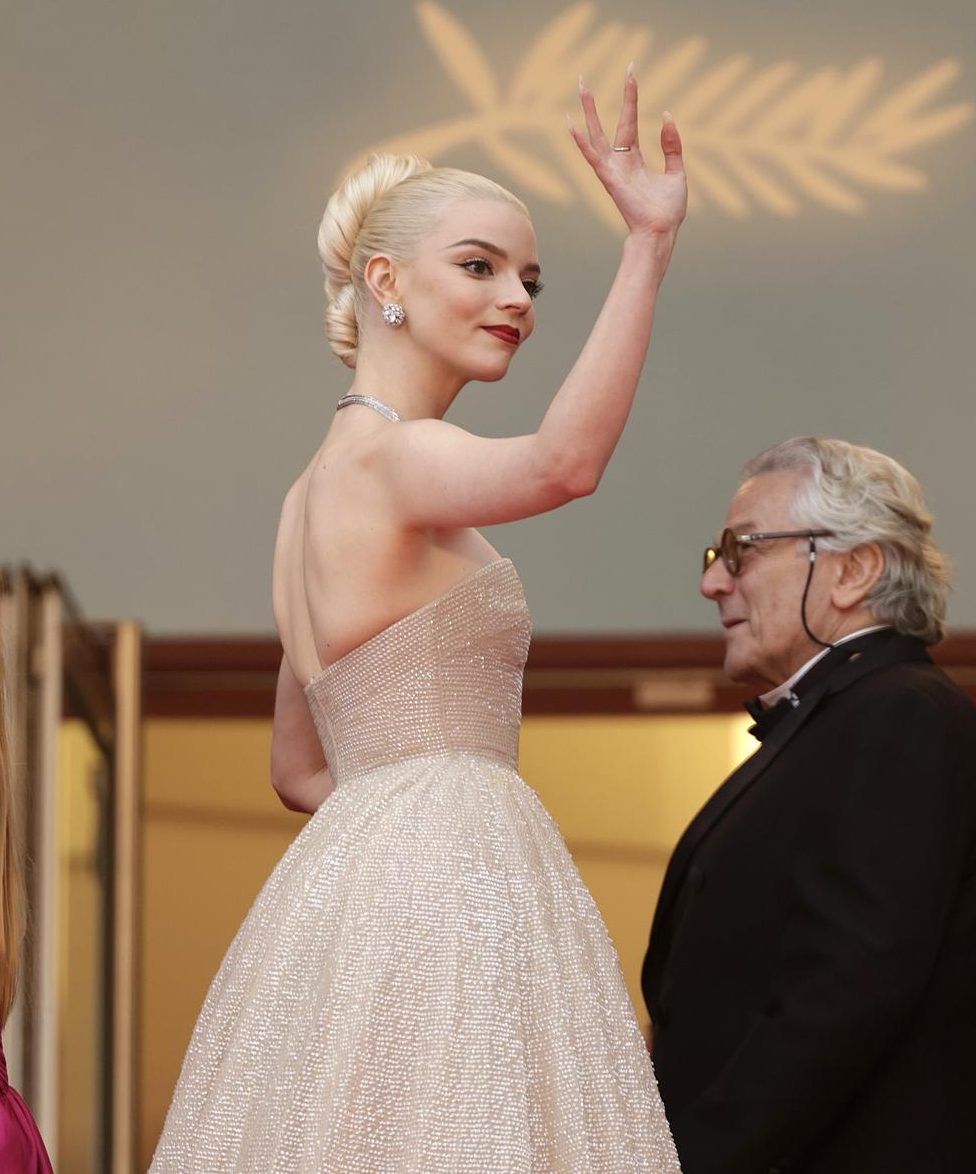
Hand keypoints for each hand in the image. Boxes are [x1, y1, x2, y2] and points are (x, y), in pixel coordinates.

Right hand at [569, 66, 686, 239]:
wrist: (663, 230)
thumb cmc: (668, 210)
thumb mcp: (676, 171)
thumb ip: (671, 145)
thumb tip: (666, 116)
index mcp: (634, 160)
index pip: (628, 121)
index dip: (630, 97)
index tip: (630, 72)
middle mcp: (619, 163)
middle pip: (605, 125)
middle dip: (596, 102)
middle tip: (584, 77)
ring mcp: (612, 170)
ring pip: (595, 135)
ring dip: (587, 111)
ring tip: (579, 88)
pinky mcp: (609, 178)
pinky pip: (592, 156)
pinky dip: (581, 141)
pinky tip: (571, 124)